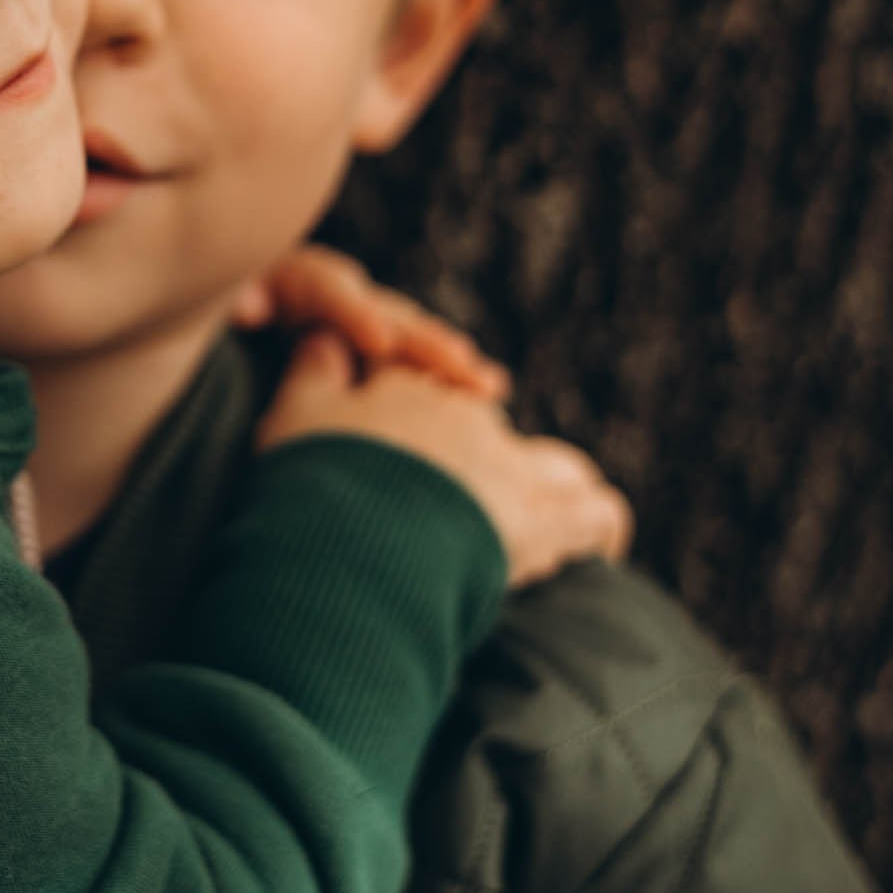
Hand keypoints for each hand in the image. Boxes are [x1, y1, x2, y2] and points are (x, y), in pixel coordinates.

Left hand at [232, 244, 508, 399]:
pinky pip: (413, 365)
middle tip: (459, 362)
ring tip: (485, 385)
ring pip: (410, 338)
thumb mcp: (213, 306)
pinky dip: (445, 379)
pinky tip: (483, 398)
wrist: (230, 326)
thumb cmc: (214, 319)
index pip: (327, 287)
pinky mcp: (372, 355)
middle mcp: (337, 296)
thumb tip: (245, 306)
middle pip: (385, 312)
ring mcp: (360, 323)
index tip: (379, 339)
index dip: (353, 311)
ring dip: (446, 360)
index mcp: (293, 280)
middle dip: (421, 339)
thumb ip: (235, 302)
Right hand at [257, 334, 632, 588]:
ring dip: (558, 496)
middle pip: (496, 436)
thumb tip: (323, 339)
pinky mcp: (542, 519)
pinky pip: (597, 513)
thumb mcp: (293, 416)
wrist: (352, 537)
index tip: (419, 457)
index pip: (434, 390)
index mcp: (411, 388)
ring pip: (562, 469)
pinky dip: (599, 530)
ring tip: (550, 532)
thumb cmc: (313, 479)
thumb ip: (312, 374)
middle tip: (472, 516)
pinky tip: (596, 553)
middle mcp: (468, 418)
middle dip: (490, 471)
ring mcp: (511, 467)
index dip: (430, 426)